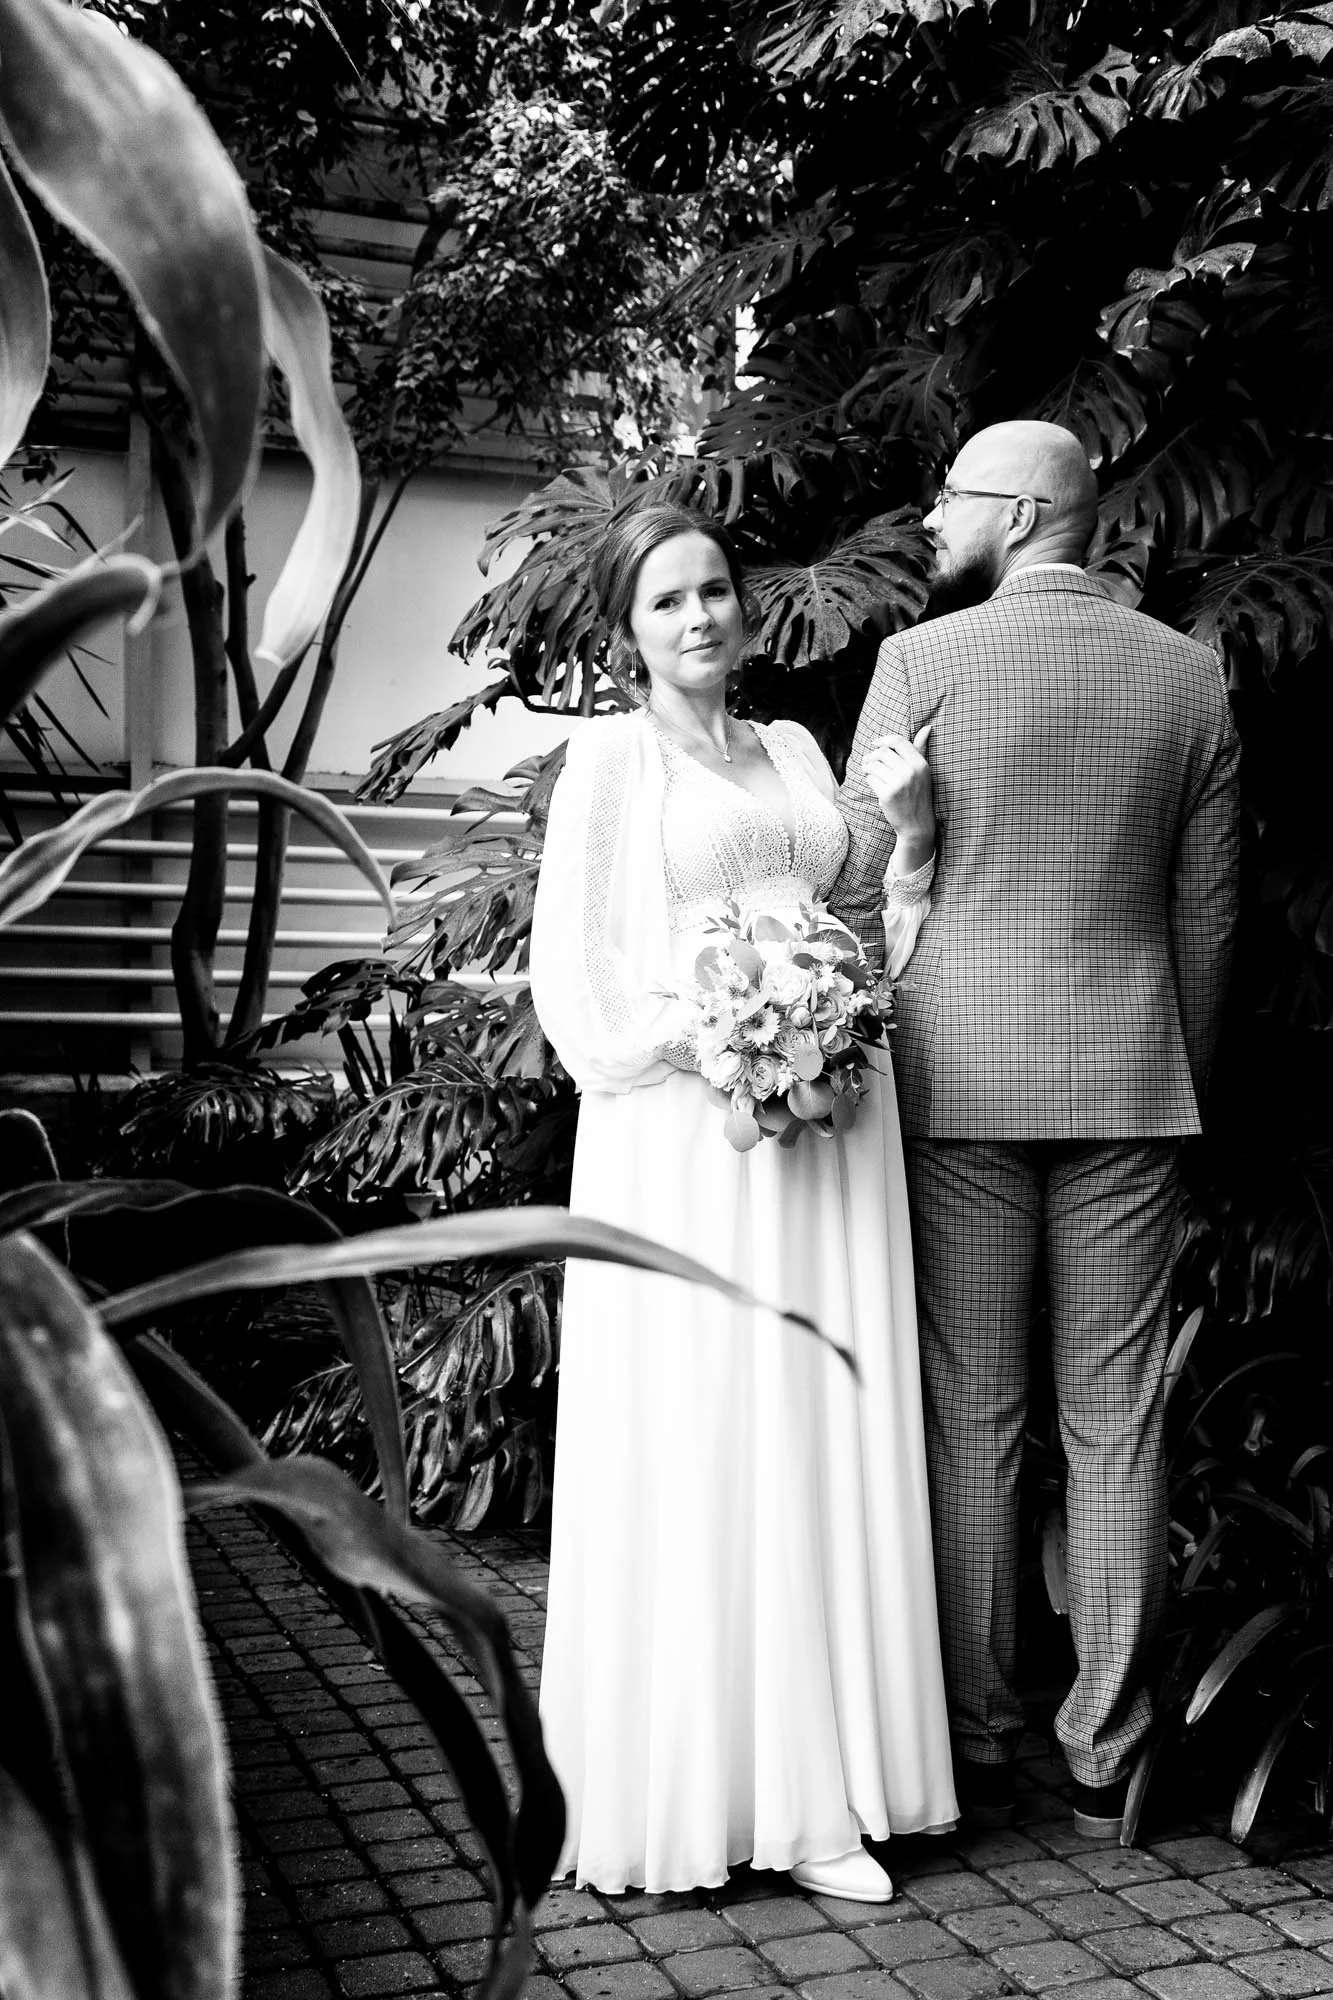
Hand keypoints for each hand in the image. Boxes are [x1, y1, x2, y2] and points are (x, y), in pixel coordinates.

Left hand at [864, 723, 934, 852]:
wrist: (917, 824)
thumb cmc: (919, 794)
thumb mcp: (923, 771)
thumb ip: (921, 748)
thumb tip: (927, 727)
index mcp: (921, 764)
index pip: (898, 741)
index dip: (883, 740)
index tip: (874, 743)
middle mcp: (911, 772)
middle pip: (882, 752)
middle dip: (871, 755)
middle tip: (868, 761)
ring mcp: (899, 784)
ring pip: (874, 765)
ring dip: (867, 766)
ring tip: (868, 770)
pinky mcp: (887, 795)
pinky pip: (870, 779)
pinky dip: (869, 779)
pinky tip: (873, 783)